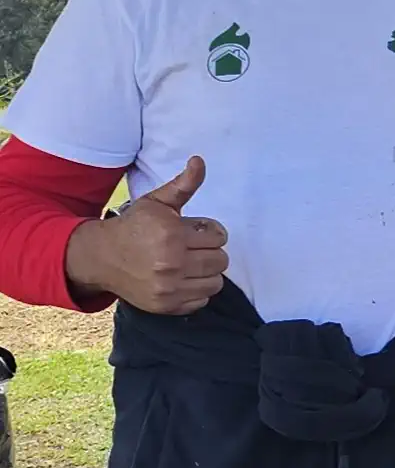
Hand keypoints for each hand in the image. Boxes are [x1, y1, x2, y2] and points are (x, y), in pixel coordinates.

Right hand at [64, 157, 228, 313]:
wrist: (100, 257)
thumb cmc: (134, 226)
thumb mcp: (157, 203)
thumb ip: (183, 185)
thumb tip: (199, 161)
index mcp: (171, 235)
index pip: (219, 236)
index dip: (209, 232)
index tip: (193, 232)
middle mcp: (171, 263)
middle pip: (220, 260)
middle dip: (209, 251)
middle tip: (190, 248)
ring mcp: (168, 288)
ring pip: (215, 282)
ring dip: (206, 272)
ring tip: (187, 263)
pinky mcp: (166, 306)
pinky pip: (202, 300)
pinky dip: (196, 291)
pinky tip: (180, 279)